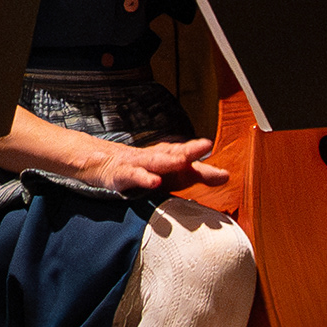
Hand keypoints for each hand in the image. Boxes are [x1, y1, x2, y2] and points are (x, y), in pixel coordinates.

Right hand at [61, 133, 226, 195]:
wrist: (98, 161)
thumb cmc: (140, 167)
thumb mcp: (169, 172)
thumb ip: (197, 174)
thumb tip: (227, 175)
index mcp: (167, 157)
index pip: (187, 157)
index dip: (204, 165)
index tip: (224, 174)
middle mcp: (153, 158)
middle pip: (172, 152)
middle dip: (189, 150)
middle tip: (205, 144)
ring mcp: (135, 165)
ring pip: (152, 161)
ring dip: (166, 160)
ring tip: (181, 160)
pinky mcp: (119, 175)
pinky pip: (132, 176)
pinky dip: (142, 178)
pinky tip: (153, 182)